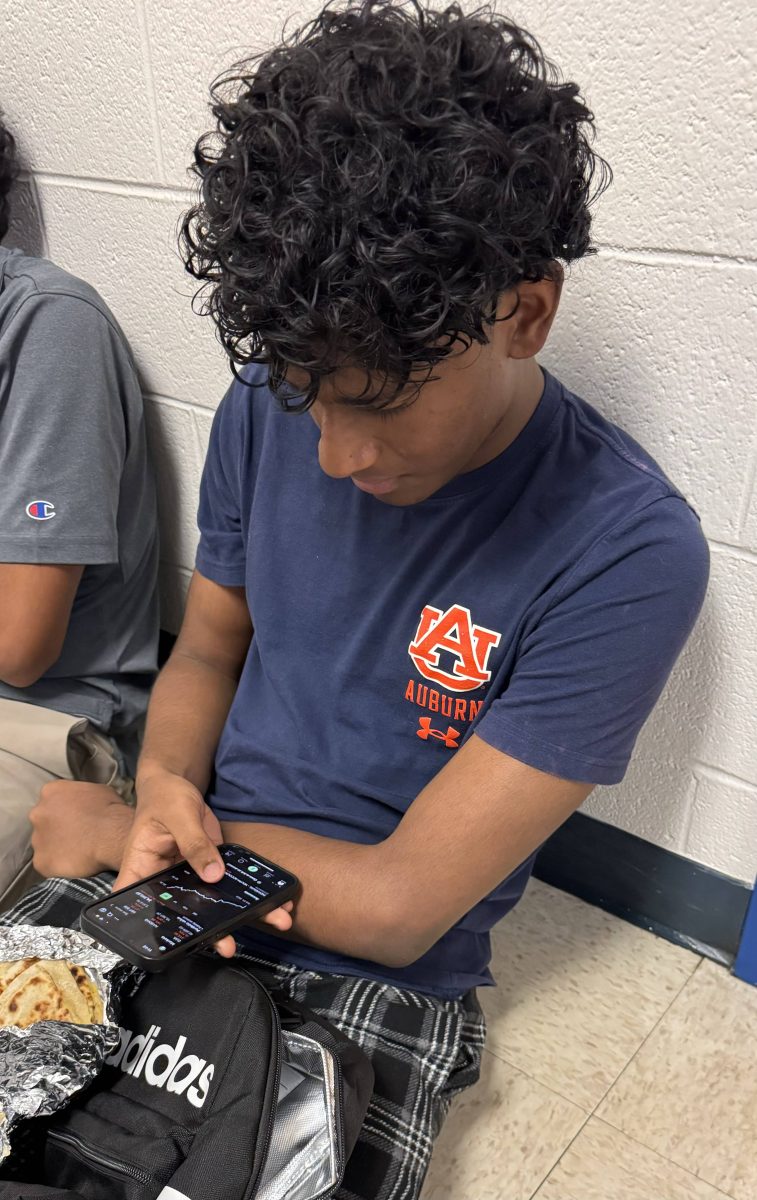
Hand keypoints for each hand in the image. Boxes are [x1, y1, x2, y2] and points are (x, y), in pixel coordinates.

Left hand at [30, 782, 133, 877]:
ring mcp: (37, 839)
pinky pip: (47, 863)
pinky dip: (59, 864)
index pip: (51, 799)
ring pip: (44, 843)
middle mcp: (38, 813)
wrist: (112, 836)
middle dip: (56, 827)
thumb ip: (82, 794)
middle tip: (76, 833)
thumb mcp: (99, 790)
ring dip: (57, 846)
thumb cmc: (110, 811)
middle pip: (43, 821)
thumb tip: (85, 802)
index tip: (75, 815)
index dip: (65, 809)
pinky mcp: (41, 861)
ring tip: (78, 849)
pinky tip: (75, 862)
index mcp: (50, 792)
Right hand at [114, 767, 293, 956]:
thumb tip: (214, 874)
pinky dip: (250, 894)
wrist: (176, 784)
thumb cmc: (165, 797)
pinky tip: (274, 900)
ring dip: (240, 915)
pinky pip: (228, 887)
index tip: (174, 949)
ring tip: (273, 920)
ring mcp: (187, 879)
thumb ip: (194, 844)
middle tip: (229, 946)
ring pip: (211, 906)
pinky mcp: (209, 869)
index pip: (137, 910)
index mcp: (140, 873)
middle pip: (181, 917)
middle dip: (209, 933)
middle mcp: (163, 884)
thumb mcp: (178, 815)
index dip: (151, 935)